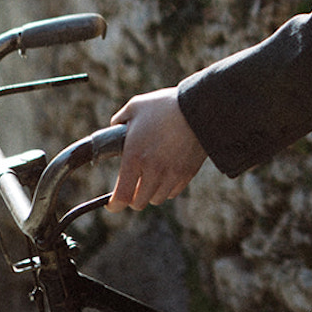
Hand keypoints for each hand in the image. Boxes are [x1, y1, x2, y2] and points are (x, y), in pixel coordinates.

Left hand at [107, 88, 206, 211]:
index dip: (114, 205)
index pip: (122, 197)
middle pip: (139, 203)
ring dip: (150, 193)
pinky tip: (166, 174)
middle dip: (133, 197)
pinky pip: (173, 191)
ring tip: (150, 178)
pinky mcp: (188, 173)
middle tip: (132, 185)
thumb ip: (120, 120)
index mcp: (135, 157)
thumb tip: (115, 127)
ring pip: (157, 199)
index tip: (111, 203)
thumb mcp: (136, 106)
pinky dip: (167, 187)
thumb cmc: (166, 105)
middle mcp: (153, 171)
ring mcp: (172, 174)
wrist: (200, 107)